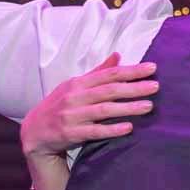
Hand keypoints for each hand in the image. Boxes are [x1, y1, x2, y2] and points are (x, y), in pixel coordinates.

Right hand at [20, 54, 157, 157]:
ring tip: (148, 106)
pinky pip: (94, 131)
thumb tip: (118, 56)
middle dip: (134, 87)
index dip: (131, 70)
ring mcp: (71, 115)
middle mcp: (74, 96)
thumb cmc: (59, 107)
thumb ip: (98, 73)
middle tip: (156, 87)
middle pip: (109, 90)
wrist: (33, 132)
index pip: (109, 74)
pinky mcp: (69, 133)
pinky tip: (128, 128)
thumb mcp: (75, 86)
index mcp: (78, 83)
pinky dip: (111, 129)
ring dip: (127, 107)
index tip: (152, 68)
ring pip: (104, 110)